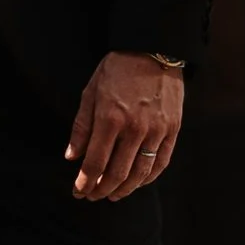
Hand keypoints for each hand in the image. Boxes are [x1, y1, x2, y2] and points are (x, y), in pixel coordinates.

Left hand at [66, 50, 183, 202]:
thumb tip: (72, 156)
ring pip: (140, 173)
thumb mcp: (91, 91)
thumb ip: (81, 127)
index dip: (85, 183)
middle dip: (102, 190)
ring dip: (124, 189)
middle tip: (93, 196)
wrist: (153, 49)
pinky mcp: (172, 130)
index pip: (95, 163)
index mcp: (110, 119)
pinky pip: (161, 163)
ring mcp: (156, 131)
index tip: (78, 192)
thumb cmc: (118, 68)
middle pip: (117, 173)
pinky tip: (137, 182)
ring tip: (113, 194)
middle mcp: (134, 129)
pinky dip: (148, 178)